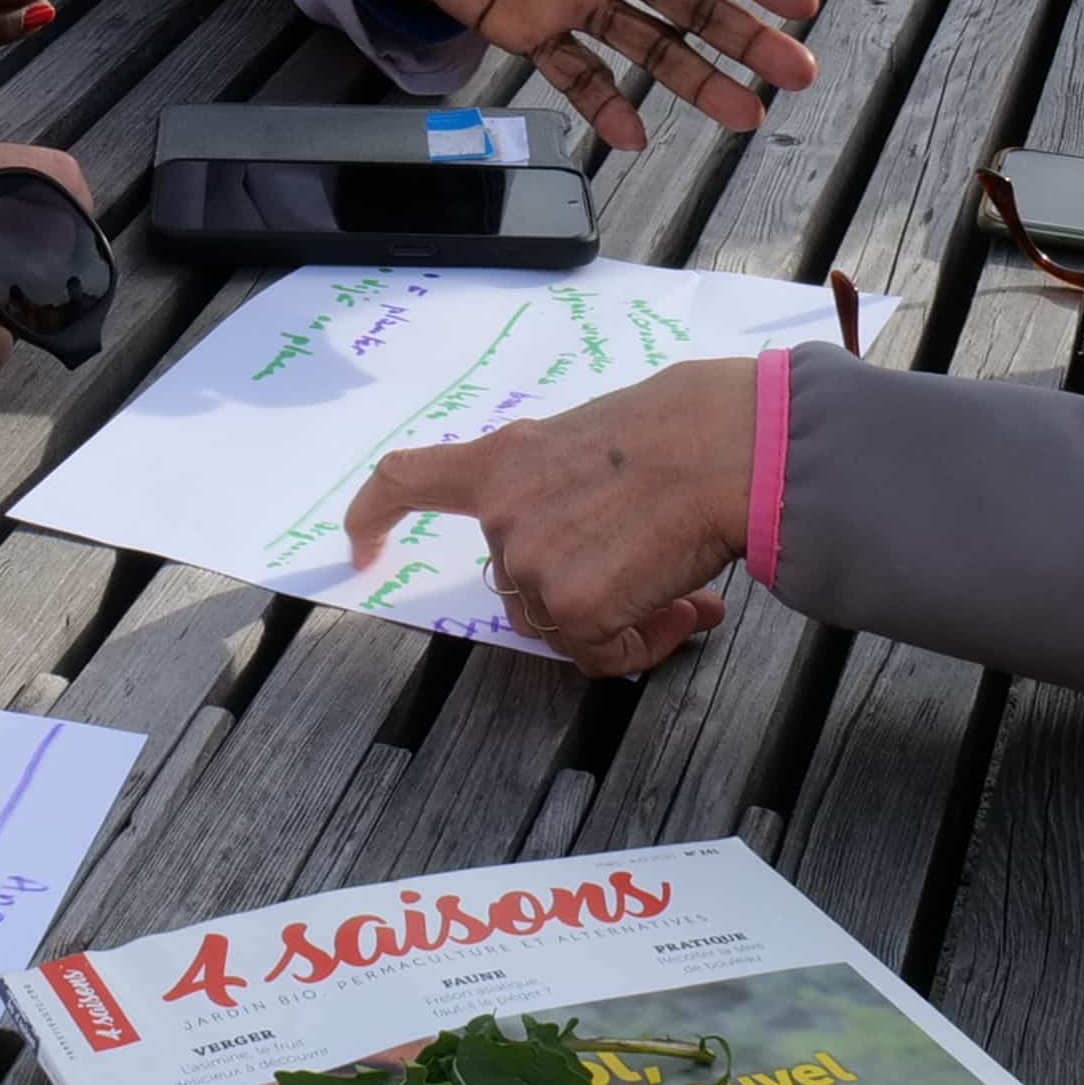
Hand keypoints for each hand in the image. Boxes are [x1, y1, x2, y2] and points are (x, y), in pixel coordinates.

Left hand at [342, 354, 760, 673]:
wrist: (726, 446)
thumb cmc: (683, 430)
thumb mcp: (589, 441)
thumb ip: (557, 487)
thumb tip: (585, 548)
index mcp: (502, 461)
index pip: (409, 481)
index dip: (373, 516)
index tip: (356, 547)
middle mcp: (503, 514)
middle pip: (520, 586)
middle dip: (581, 591)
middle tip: (652, 574)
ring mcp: (531, 562)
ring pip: (562, 625)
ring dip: (621, 619)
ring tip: (681, 588)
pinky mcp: (572, 605)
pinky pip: (601, 654)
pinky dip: (644, 645)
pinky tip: (688, 609)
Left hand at [352, 0, 826, 148]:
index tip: (798, 3)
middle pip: (693, 3)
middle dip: (746, 37)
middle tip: (796, 72)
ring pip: (648, 45)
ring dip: (696, 80)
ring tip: (745, 116)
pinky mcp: (524, 25)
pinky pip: (570, 71)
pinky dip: (601, 104)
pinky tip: (632, 137)